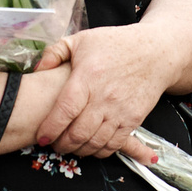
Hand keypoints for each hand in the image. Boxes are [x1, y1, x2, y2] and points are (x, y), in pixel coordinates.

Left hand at [34, 23, 174, 157]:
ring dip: (79, 150)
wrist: (155, 53)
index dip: (51, 128)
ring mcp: (120, 110)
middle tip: (54, 145)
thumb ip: (55, 52)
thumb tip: (36, 69)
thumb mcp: (82, 40)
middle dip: (62, 144)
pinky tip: (91, 147)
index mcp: (88, 77)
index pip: (65, 110)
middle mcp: (104, 97)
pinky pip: (114, 144)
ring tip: (70, 147)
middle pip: (78, 132)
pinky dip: (100, 151)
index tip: (42, 137)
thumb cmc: (115, 45)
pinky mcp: (133, 119)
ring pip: (95, 142)